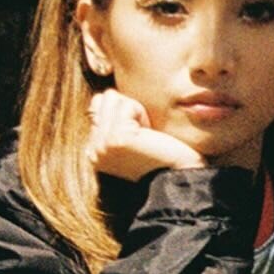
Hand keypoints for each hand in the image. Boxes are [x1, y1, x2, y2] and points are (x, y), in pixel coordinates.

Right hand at [87, 90, 204, 179]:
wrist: (180, 178)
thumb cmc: (165, 156)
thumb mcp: (133, 138)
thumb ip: (114, 120)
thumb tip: (107, 95)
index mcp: (94, 151)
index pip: (97, 106)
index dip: (125, 112)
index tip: (140, 135)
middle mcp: (93, 150)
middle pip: (102, 99)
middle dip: (128, 110)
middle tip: (145, 135)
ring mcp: (101, 144)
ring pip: (111, 98)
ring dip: (135, 110)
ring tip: (146, 134)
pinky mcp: (115, 138)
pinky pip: (126, 105)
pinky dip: (142, 114)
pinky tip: (149, 134)